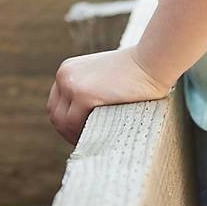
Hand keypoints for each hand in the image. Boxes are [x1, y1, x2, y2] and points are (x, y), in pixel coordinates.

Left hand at [46, 47, 171, 144]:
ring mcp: (72, 85)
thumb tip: (85, 121)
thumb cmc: (136, 72)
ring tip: (92, 143)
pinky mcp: (83, 95)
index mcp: (67, 70)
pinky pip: (75, 124)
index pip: (56, 104)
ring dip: (74, 136)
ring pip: (62, 122)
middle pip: (55, 114)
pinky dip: (83, 134)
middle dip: (67, 132)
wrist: (151, 62)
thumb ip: (90, 92)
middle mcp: (65, 76)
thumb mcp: (103, 77)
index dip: (66, 121)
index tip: (81, 134)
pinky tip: (97, 138)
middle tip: (85, 143)